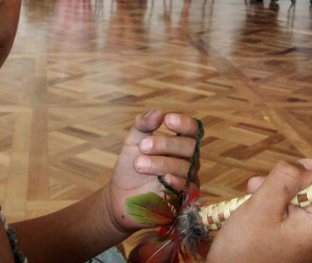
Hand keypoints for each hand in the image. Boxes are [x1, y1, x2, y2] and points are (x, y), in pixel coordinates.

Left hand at [107, 111, 200, 231]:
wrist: (119, 197)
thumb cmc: (130, 166)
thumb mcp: (132, 142)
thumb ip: (143, 125)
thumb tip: (158, 112)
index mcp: (179, 143)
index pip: (192, 130)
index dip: (184, 123)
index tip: (168, 120)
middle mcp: (188, 160)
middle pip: (190, 147)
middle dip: (166, 144)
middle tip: (142, 146)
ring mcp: (188, 180)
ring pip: (186, 168)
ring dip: (162, 163)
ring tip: (138, 164)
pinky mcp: (184, 199)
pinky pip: (189, 190)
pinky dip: (178, 183)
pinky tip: (164, 179)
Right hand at [207, 159, 311, 261]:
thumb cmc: (243, 251)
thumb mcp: (261, 205)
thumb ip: (288, 178)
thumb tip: (310, 165)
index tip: (310, 167)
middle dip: (296, 181)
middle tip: (265, 182)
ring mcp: (311, 242)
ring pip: (306, 202)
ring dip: (281, 192)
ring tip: (254, 195)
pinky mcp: (298, 244)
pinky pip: (295, 216)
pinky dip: (277, 205)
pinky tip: (256, 208)